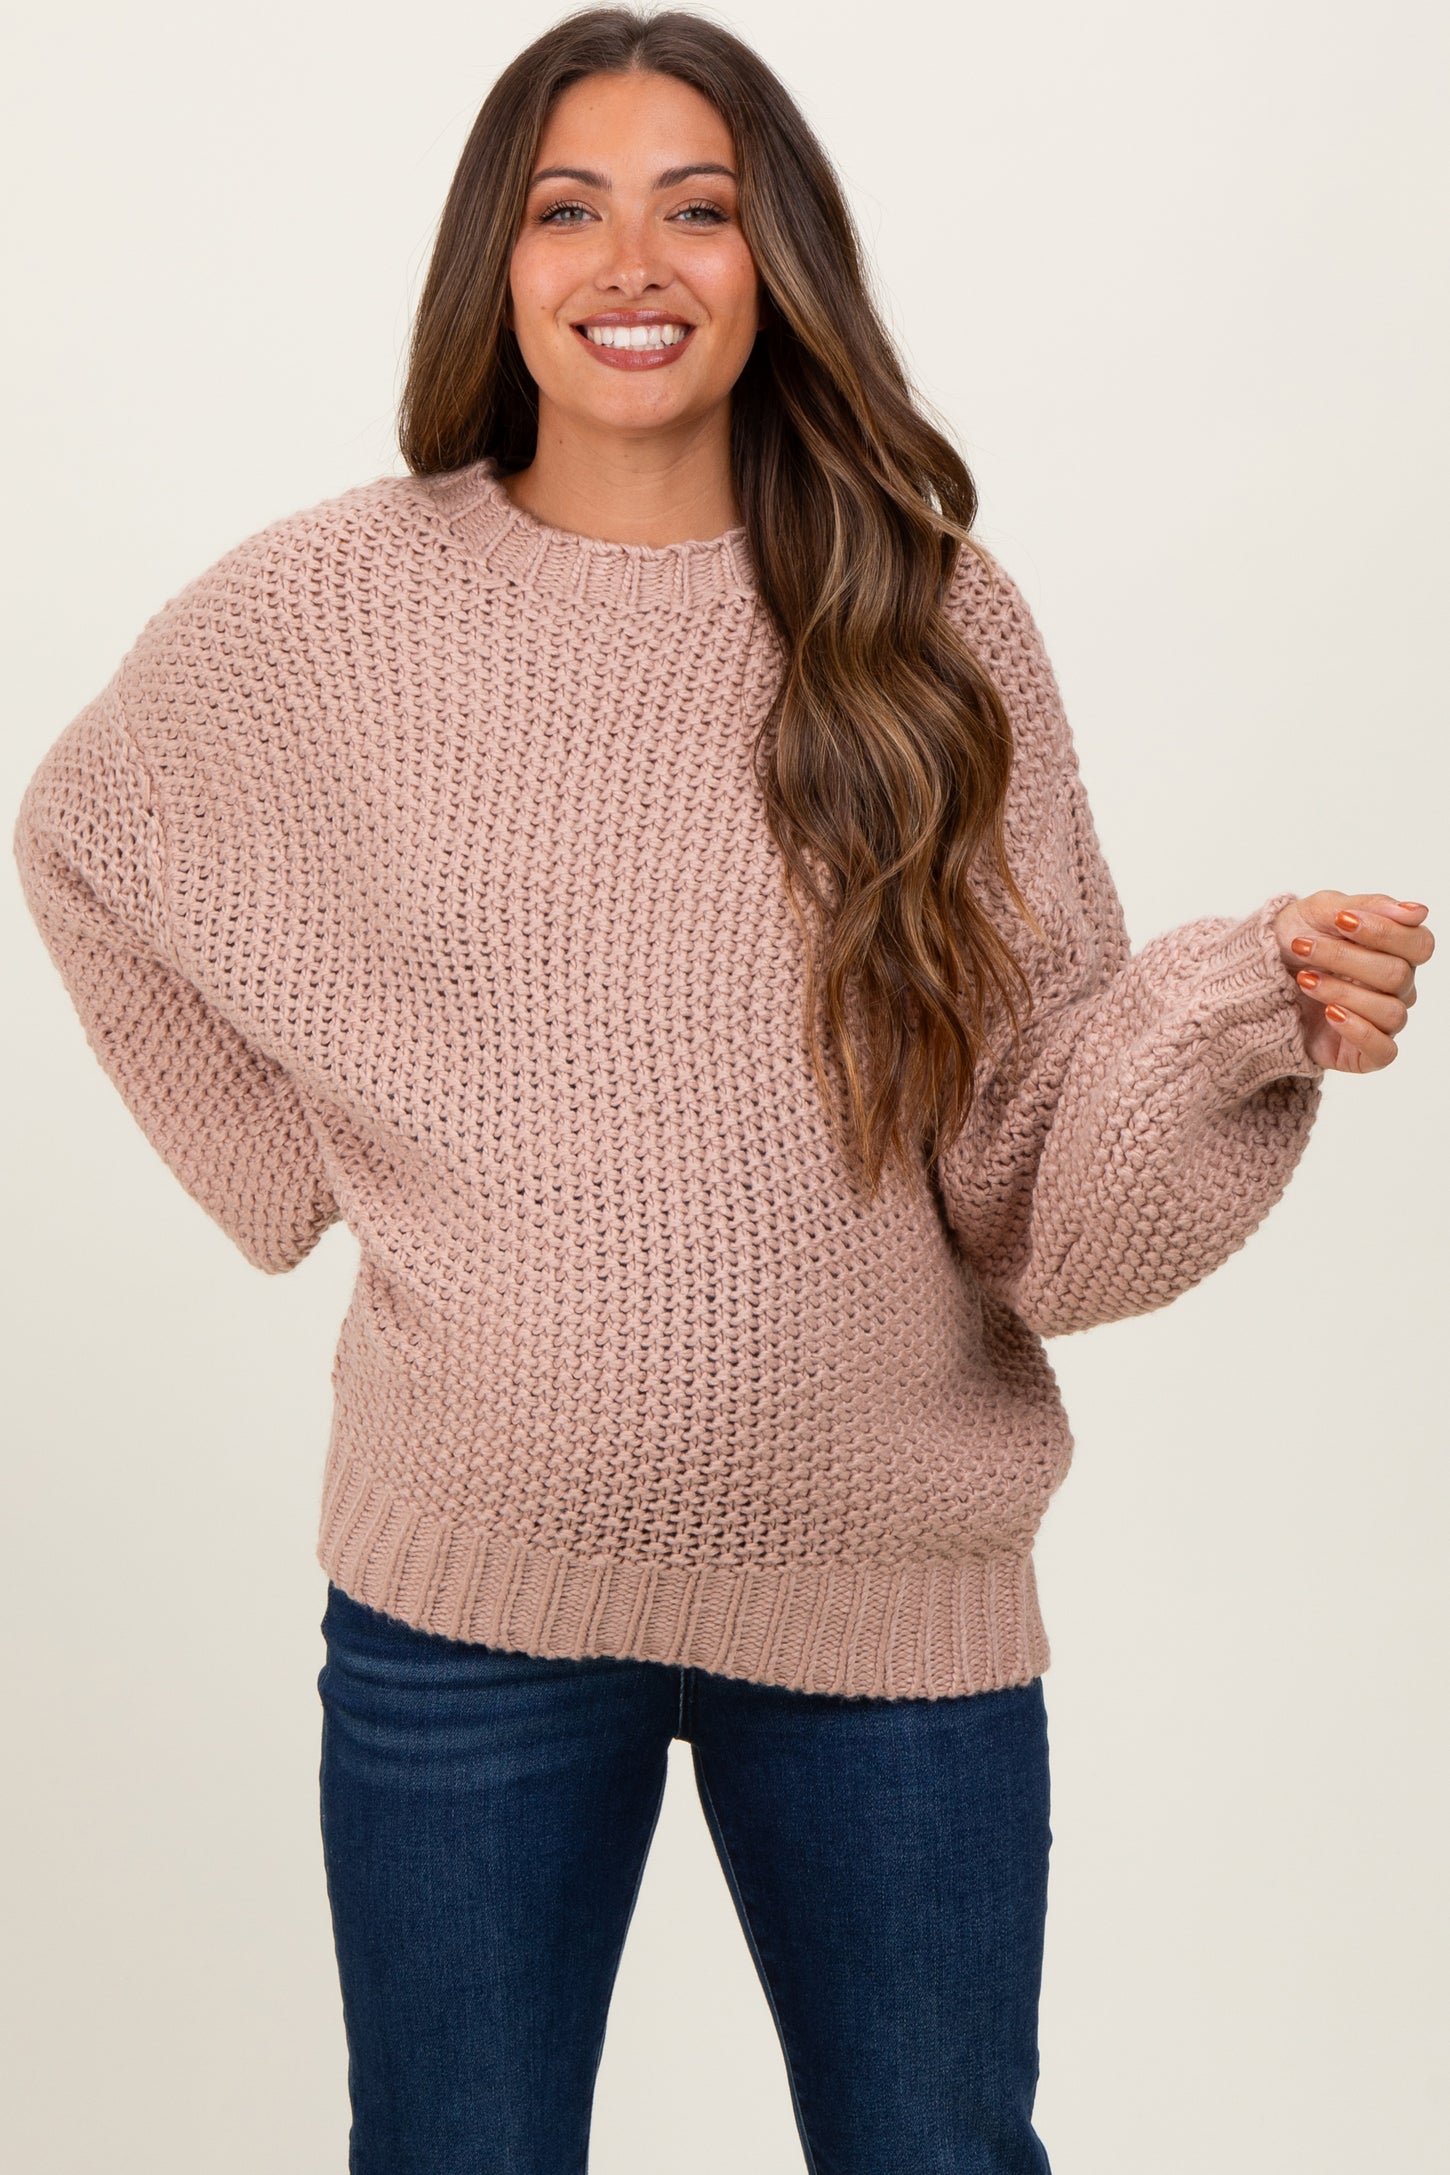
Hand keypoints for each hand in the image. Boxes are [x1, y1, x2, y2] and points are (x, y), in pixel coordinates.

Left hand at [1273, 892, 1432, 1072]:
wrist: (1257, 977)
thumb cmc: (1298, 940)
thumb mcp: (1322, 911)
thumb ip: (1371, 907)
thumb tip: (1418, 912)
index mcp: (1397, 951)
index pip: (1419, 944)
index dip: (1384, 932)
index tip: (1341, 920)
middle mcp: (1398, 988)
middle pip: (1397, 974)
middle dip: (1344, 958)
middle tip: (1302, 946)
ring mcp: (1384, 1021)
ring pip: (1389, 1011)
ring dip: (1341, 991)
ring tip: (1303, 979)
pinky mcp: (1367, 1053)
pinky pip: (1384, 1050)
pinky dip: (1357, 1030)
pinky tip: (1329, 1013)